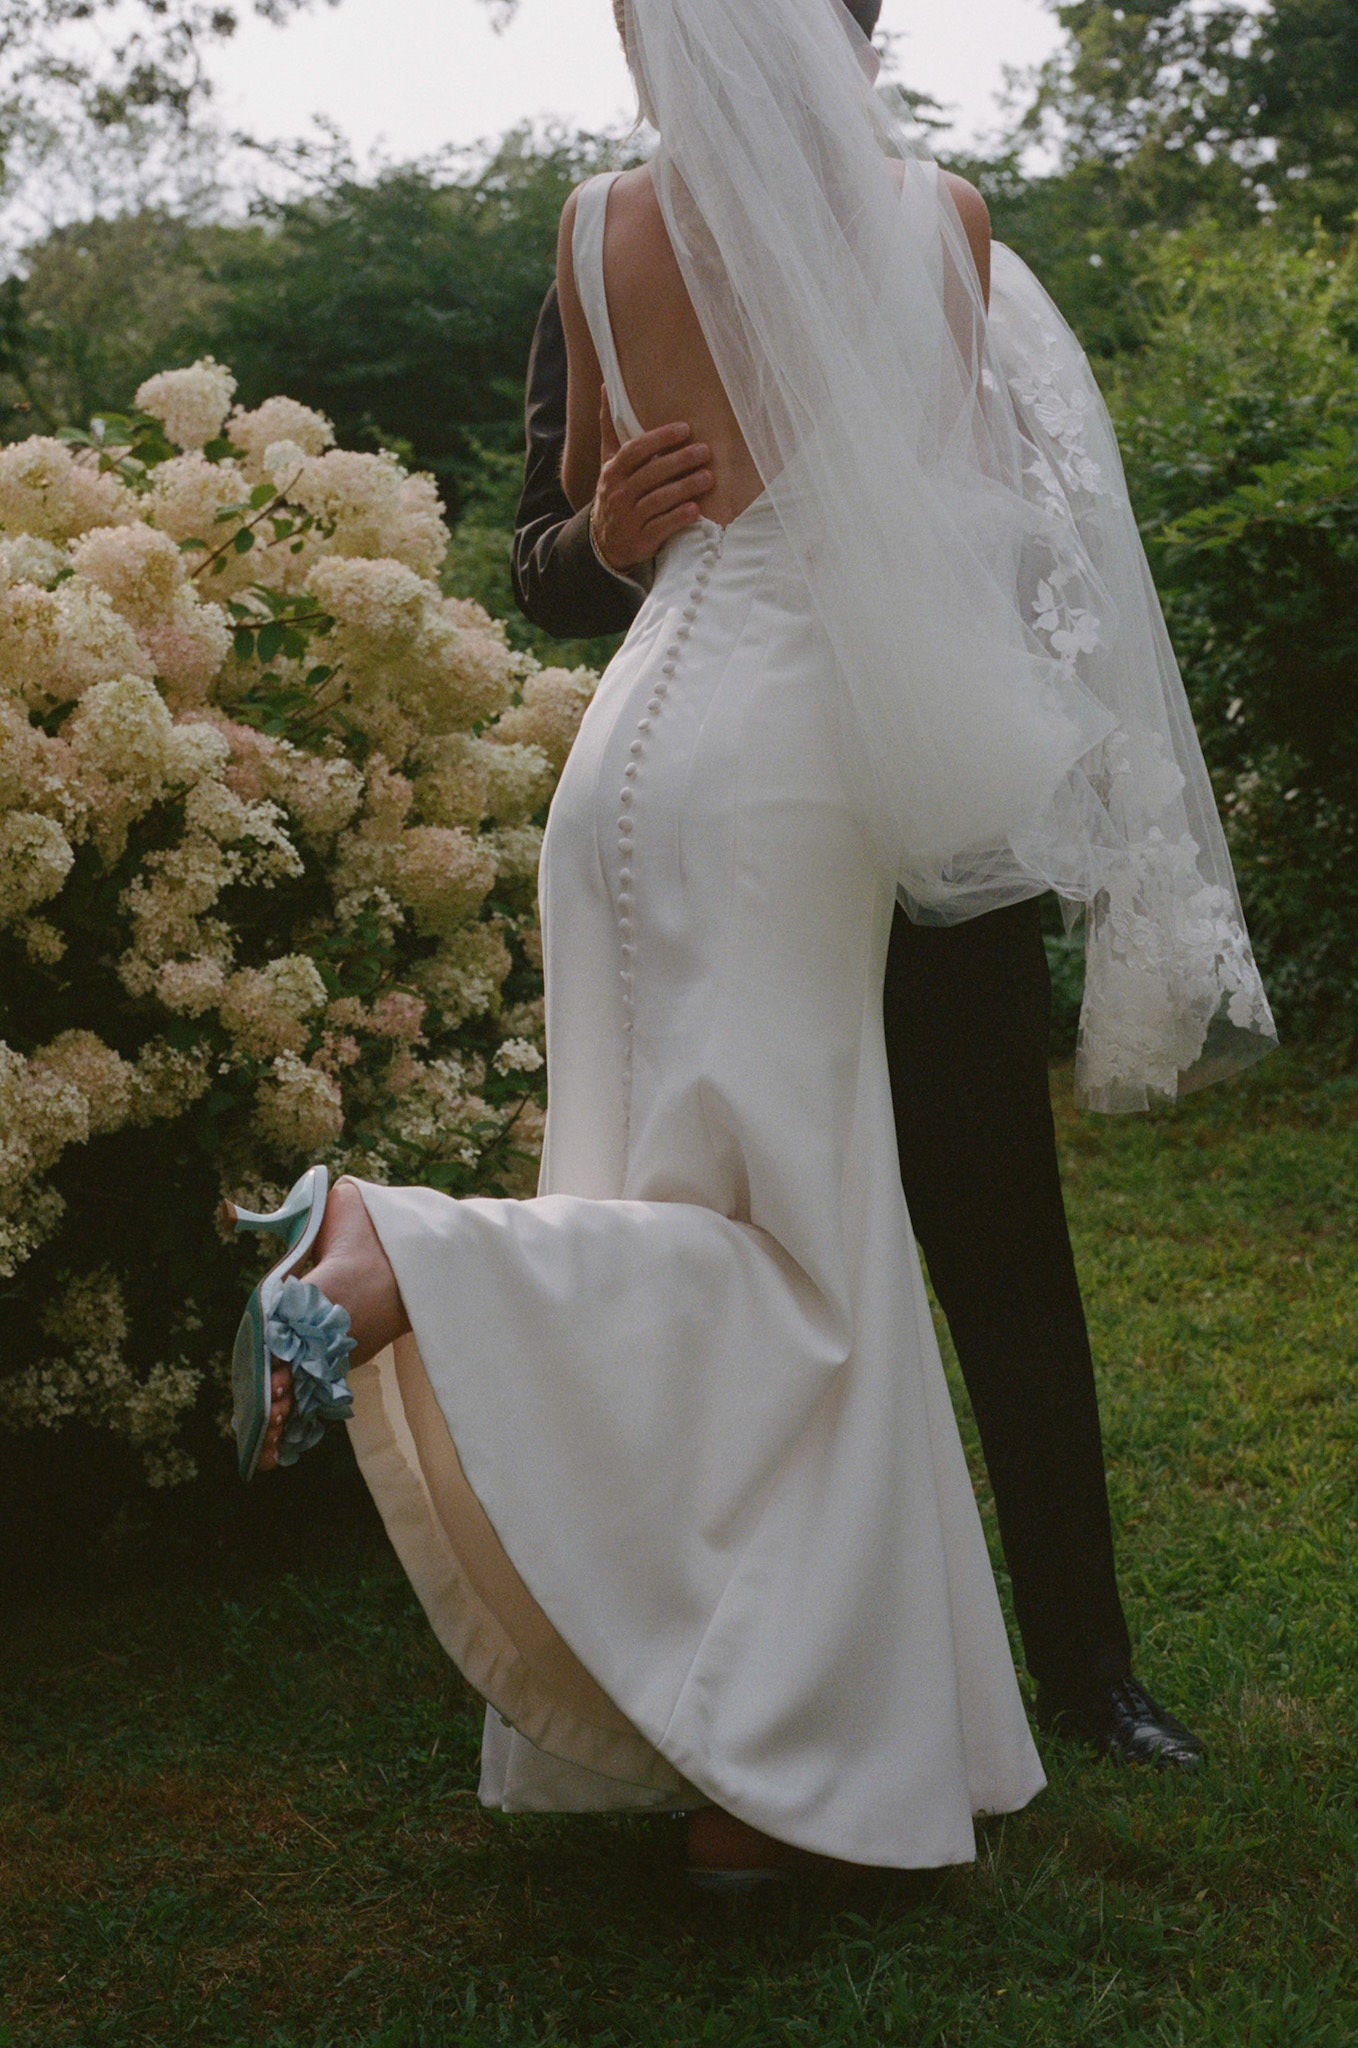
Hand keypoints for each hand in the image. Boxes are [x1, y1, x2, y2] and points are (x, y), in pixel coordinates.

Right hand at [590, 389, 713, 571]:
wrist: (604, 542)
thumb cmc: (614, 492)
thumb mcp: (607, 461)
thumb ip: (610, 427)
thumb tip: (607, 386)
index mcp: (612, 471)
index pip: (635, 450)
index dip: (659, 438)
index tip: (685, 429)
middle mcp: (618, 493)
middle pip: (651, 474)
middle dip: (679, 461)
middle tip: (705, 450)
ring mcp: (629, 518)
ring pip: (658, 500)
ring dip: (685, 488)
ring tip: (708, 477)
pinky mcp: (640, 540)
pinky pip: (661, 527)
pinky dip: (678, 518)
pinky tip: (696, 509)